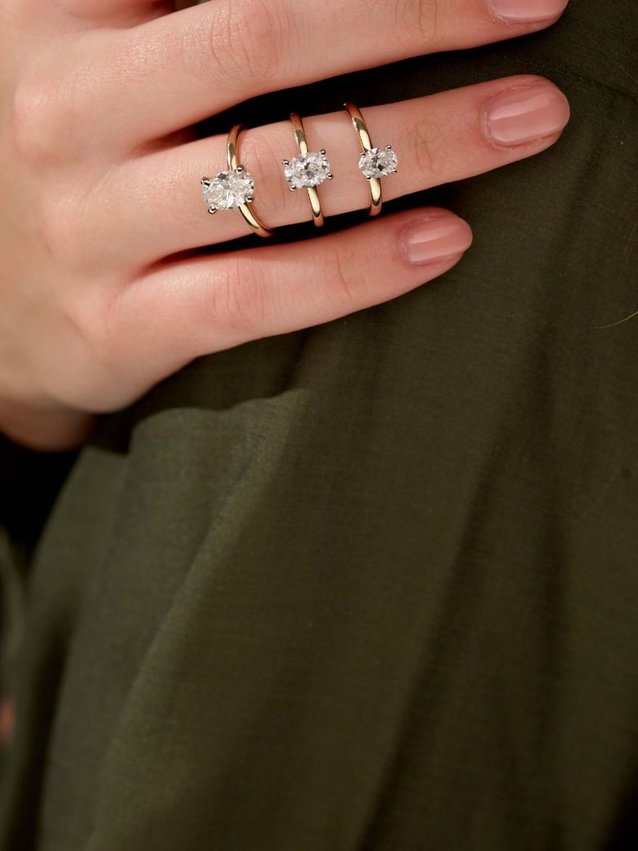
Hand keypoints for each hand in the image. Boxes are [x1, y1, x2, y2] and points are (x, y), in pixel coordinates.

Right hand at [0, 0, 569, 449]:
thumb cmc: (68, 168)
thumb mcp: (96, 59)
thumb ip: (182, 17)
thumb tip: (330, 3)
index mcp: (65, 15)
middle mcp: (70, 109)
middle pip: (267, 36)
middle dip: (418, 11)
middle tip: (532, 7)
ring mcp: (89, 226)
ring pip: (276, 170)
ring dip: (422, 141)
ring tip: (526, 120)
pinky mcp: (117, 325)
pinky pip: (255, 294)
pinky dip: (357, 270)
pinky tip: (444, 244)